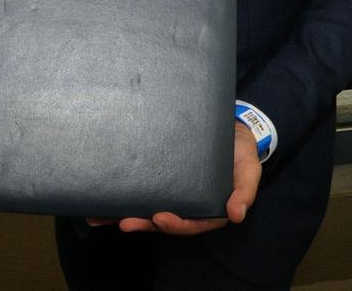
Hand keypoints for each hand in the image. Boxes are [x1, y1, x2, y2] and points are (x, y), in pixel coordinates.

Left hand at [97, 122, 259, 236]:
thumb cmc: (241, 154)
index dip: (175, 224)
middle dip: (143, 222)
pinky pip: (143, 184)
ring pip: (148, 205)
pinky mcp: (161, 174)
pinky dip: (125, 191)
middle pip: (163, 219)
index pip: (190, 223)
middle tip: (125, 221)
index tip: (160, 218)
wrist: (233, 128)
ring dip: (126, 212)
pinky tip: (103, 194)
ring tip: (102, 216)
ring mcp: (173, 190)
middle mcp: (187, 204)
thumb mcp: (249, 172)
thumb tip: (237, 214)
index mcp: (208, 210)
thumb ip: (244, 192)